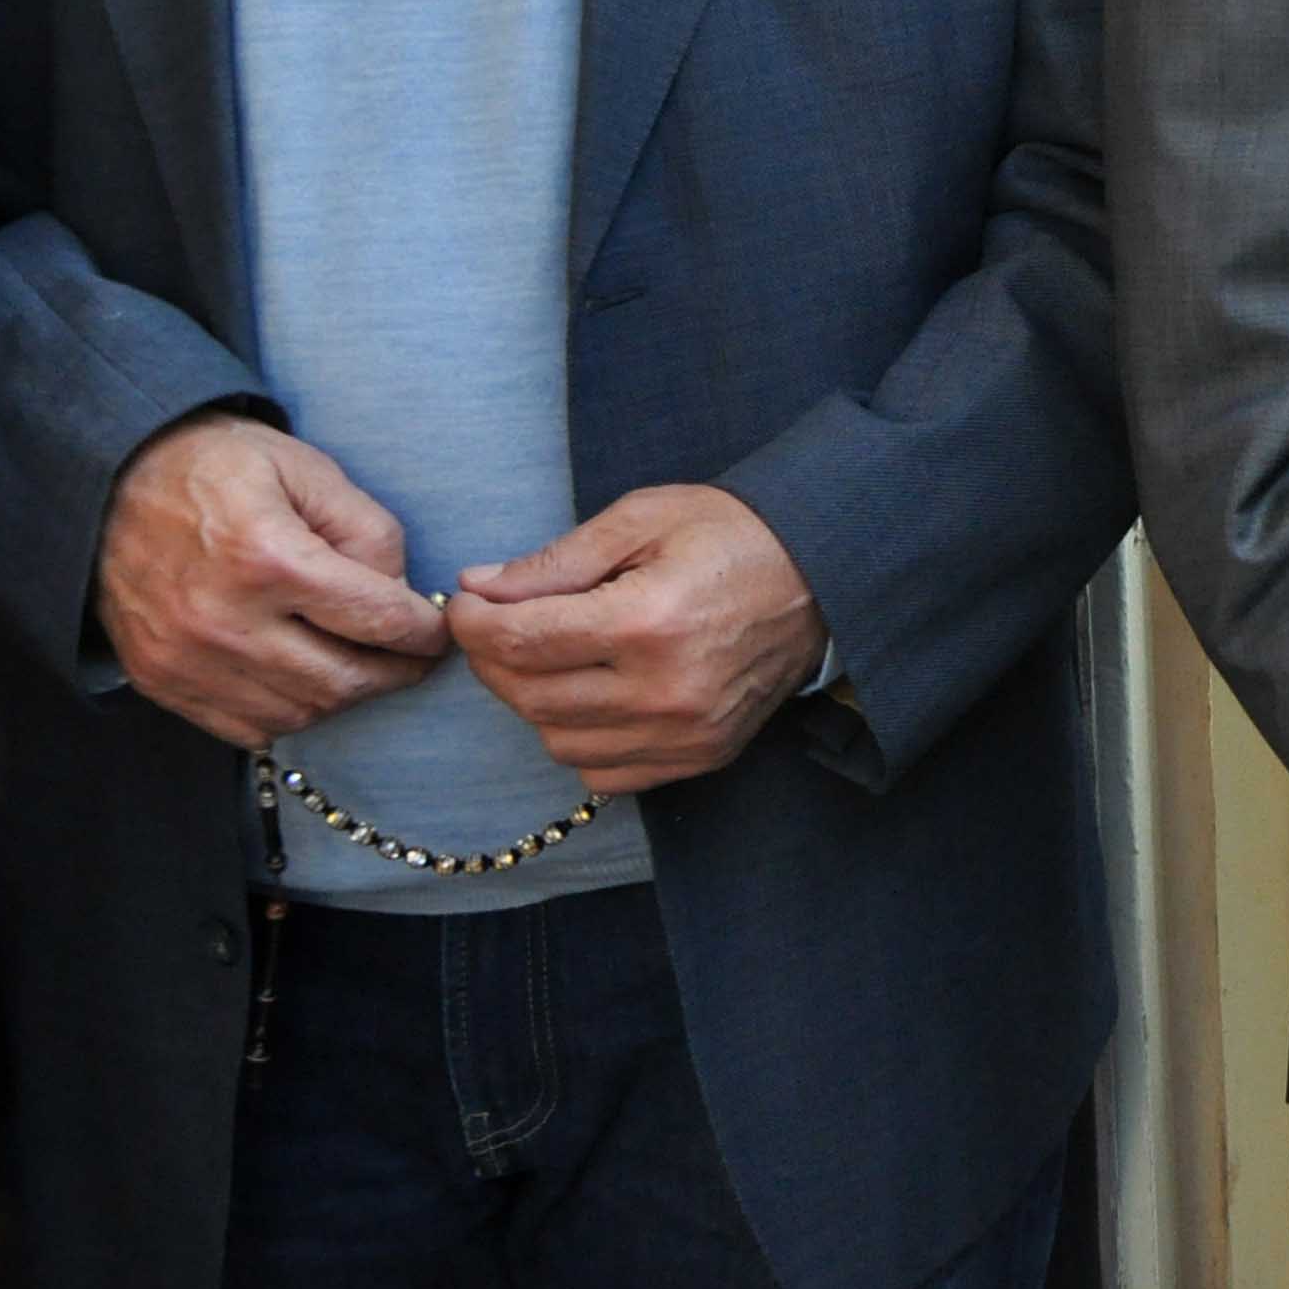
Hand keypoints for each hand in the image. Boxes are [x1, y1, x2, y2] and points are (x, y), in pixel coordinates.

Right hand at [92, 409, 450, 748]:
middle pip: (342, 679)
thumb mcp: (307, 470)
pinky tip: (305, 679)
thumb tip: (400, 595)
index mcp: (267, 558)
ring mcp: (187, 659)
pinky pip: (249, 728)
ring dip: (344, 695)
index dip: (422, 632)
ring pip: (300, 712)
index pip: (375, 619)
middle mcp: (224, 620)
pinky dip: (290, 712)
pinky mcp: (163, 680)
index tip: (437, 630)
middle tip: (413, 658)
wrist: (112, 484)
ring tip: (361, 663)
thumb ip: (367, 531)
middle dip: (394, 673)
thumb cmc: (218, 468)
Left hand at [448, 485, 826, 795]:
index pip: (523, 641)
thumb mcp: (642, 518)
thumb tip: (479, 589)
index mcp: (649, 620)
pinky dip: (577, 738)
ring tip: (545, 656)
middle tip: (496, 624)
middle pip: (530, 695)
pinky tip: (588, 694)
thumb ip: (557, 560)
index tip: (465, 604)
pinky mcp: (700, 756)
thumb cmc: (732, 535)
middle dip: (494, 659)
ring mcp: (685, 732)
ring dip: (532, 700)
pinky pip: (602, 771)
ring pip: (557, 740)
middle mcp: (666, 689)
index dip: (474, 623)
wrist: (824, 576)